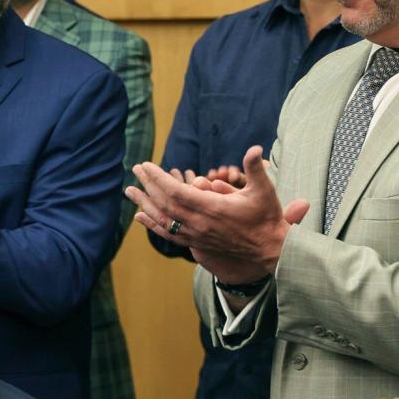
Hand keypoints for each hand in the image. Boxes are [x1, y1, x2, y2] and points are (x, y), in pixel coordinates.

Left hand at [129, 146, 308, 282]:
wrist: (269, 250)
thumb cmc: (267, 218)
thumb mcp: (264, 190)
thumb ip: (256, 169)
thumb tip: (255, 149)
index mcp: (212, 208)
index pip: (176, 191)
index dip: (158, 178)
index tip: (146, 166)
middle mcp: (200, 224)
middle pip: (165, 203)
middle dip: (148, 185)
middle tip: (135, 170)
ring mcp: (196, 235)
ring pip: (163, 219)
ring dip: (145, 204)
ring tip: (129, 191)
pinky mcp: (197, 244)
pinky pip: (169, 234)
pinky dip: (152, 225)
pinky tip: (140, 216)